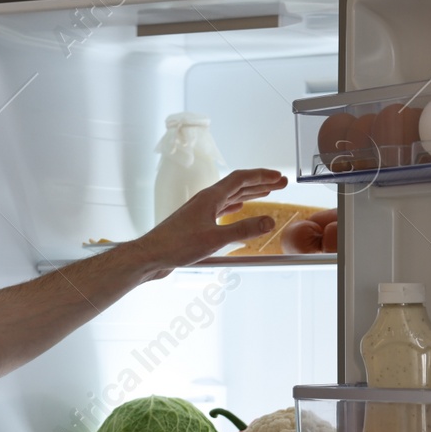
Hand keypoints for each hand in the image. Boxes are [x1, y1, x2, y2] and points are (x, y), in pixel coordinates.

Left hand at [129, 168, 286, 275]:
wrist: (150, 255)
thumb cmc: (175, 246)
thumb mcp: (215, 239)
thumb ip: (243, 230)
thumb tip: (269, 222)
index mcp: (210, 198)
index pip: (240, 179)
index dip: (261, 176)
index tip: (278, 176)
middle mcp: (205, 201)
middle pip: (237, 186)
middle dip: (260, 183)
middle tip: (280, 183)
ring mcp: (199, 211)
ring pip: (229, 197)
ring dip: (249, 194)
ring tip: (266, 193)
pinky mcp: (196, 223)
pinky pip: (220, 209)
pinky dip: (234, 207)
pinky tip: (238, 209)